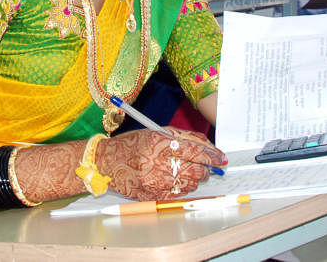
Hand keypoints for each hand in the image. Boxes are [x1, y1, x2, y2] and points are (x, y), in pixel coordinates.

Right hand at [96, 127, 225, 200]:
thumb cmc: (132, 144)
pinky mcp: (151, 195)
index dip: (212, 155)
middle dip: (205, 168)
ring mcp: (154, 181)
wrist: (105, 163)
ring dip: (194, 178)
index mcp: (158, 142)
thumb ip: (184, 137)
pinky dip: (182, 187)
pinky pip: (178, 194)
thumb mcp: (156, 132)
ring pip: (190, 184)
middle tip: (206, 166)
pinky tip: (175, 179)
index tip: (220, 158)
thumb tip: (209, 147)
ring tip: (187, 171)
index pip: (195, 151)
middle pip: (196, 170)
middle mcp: (156, 162)